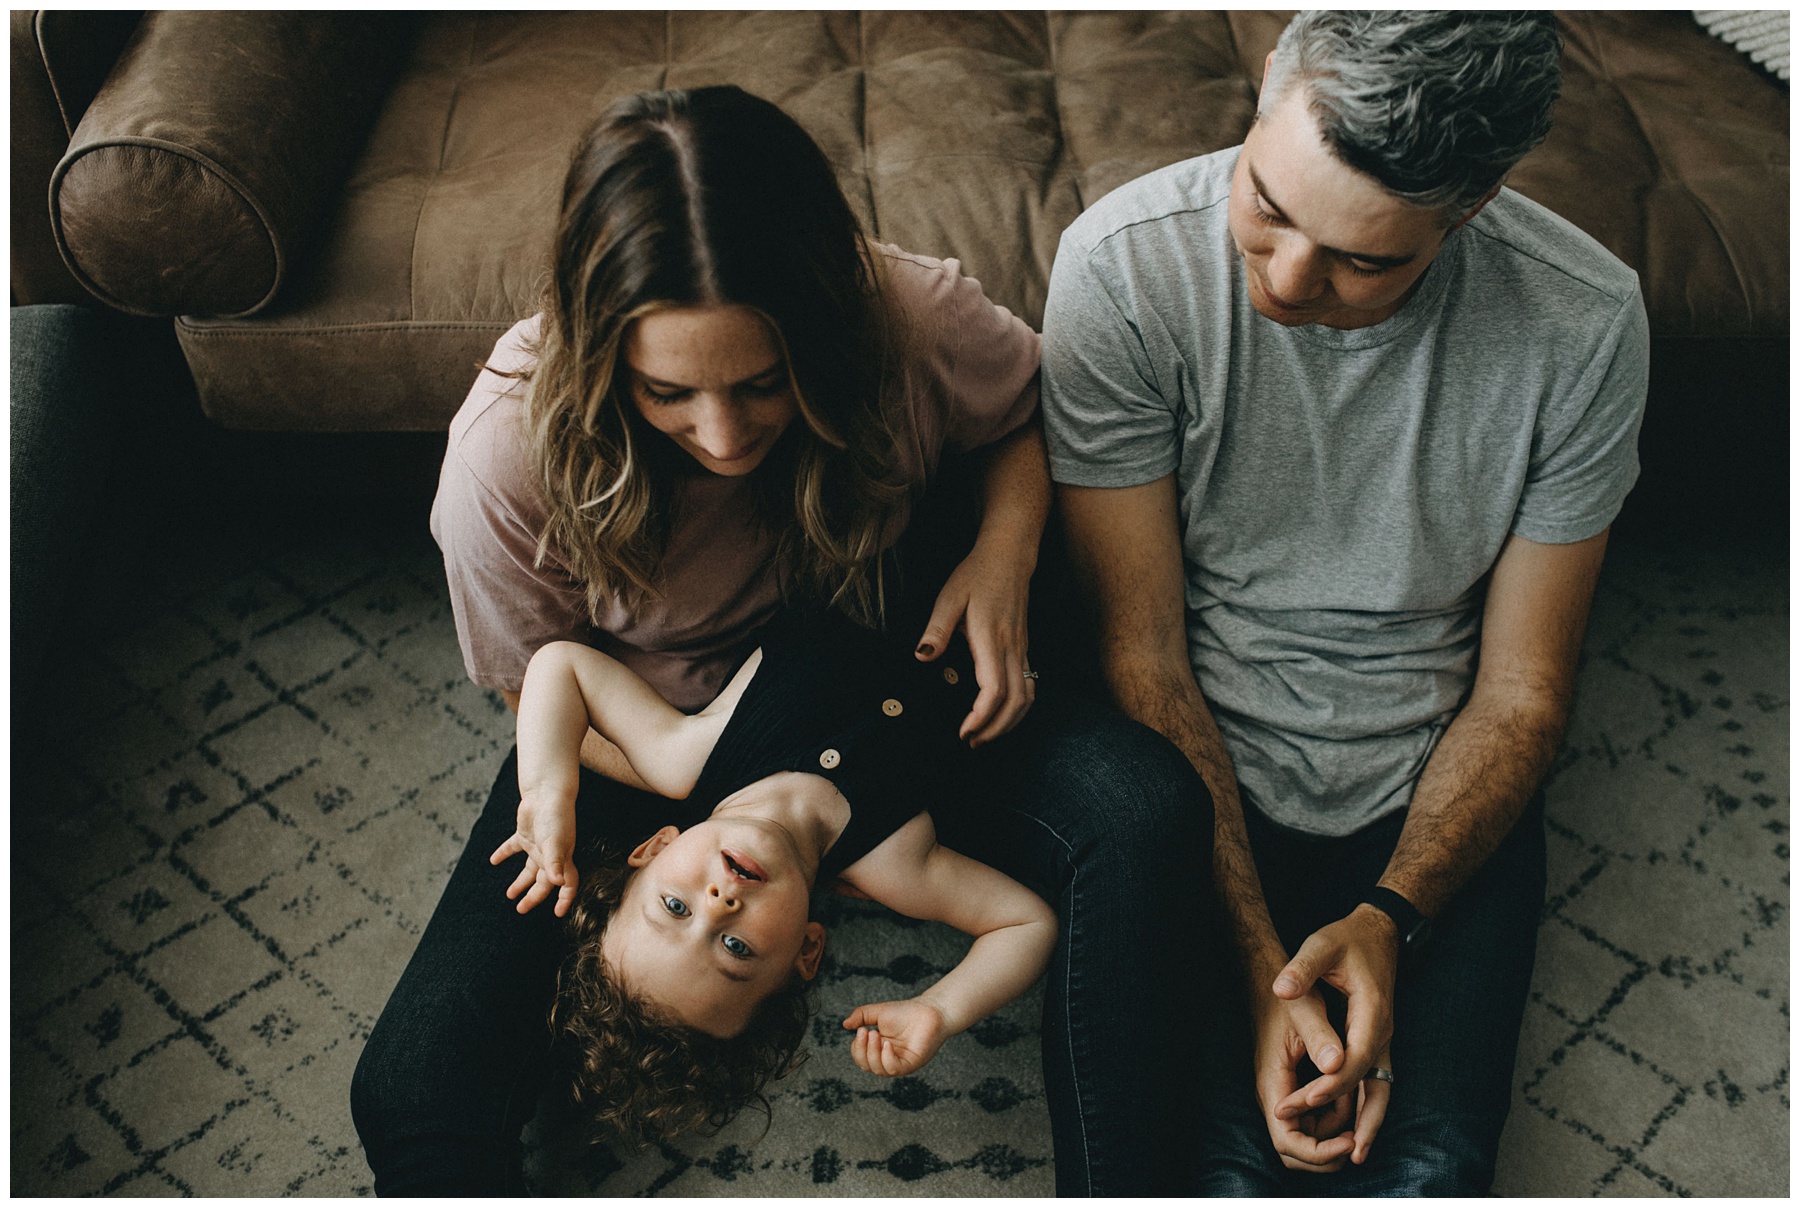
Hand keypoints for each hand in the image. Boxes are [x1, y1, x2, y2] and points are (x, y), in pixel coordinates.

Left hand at [487, 786, 578, 916]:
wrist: (545, 792)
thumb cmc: (555, 816)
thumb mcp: (555, 841)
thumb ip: (556, 861)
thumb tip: (558, 882)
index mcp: (562, 859)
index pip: (567, 884)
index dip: (565, 899)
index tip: (558, 913)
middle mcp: (551, 855)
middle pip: (543, 882)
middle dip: (534, 897)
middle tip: (521, 908)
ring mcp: (537, 845)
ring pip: (529, 870)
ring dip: (520, 883)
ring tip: (509, 895)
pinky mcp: (525, 835)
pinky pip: (513, 848)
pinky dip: (503, 854)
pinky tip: (493, 860)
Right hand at [843, 999, 949, 1076]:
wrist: (928, 1010)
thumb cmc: (905, 1012)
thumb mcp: (877, 1012)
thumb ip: (861, 1016)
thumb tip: (845, 1025)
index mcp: (878, 1049)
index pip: (860, 1056)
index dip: (857, 1046)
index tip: (861, 1029)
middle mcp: (887, 1059)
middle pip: (866, 1065)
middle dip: (862, 1050)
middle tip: (866, 1032)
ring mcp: (899, 1063)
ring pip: (878, 1069)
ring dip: (873, 1053)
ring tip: (876, 1034)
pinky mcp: (910, 1065)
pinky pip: (894, 1069)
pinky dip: (886, 1058)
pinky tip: (887, 1044)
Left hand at [915, 542, 1035, 745]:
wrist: (1008, 558)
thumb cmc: (976, 575)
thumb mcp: (949, 597)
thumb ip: (936, 628)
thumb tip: (922, 656)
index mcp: (992, 639)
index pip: (995, 690)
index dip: (981, 717)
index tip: (963, 731)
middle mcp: (1012, 649)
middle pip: (1016, 702)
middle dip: (995, 729)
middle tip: (971, 742)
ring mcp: (1022, 650)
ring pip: (1028, 698)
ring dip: (1010, 723)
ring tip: (984, 735)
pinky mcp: (1024, 649)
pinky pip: (1029, 687)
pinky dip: (1017, 709)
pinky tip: (1000, 715)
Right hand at [1251, 983, 1356, 1171]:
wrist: (1273, 985)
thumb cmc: (1288, 998)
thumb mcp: (1305, 1011)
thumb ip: (1319, 1037)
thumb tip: (1337, 1065)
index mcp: (1273, 1084)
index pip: (1288, 1143)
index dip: (1319, 1152)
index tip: (1351, 1139)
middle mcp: (1276, 1096)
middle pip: (1297, 1152)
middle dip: (1328, 1152)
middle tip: (1358, 1135)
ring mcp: (1285, 1095)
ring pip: (1309, 1137)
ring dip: (1336, 1129)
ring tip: (1355, 1097)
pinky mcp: (1295, 1089)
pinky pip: (1315, 1119)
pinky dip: (1337, 1115)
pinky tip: (1350, 1090)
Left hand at [1270, 906, 1398, 1128]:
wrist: (1377, 933)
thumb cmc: (1347, 940)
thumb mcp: (1322, 945)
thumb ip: (1302, 968)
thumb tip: (1281, 988)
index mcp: (1372, 1013)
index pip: (1355, 1059)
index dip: (1330, 1083)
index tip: (1305, 1099)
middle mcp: (1383, 1033)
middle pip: (1374, 1085)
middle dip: (1351, 1116)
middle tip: (1332, 1147)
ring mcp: (1383, 1041)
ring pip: (1381, 1091)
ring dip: (1369, 1123)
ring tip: (1354, 1156)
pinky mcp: (1376, 1043)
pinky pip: (1376, 1084)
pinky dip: (1367, 1108)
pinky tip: (1355, 1130)